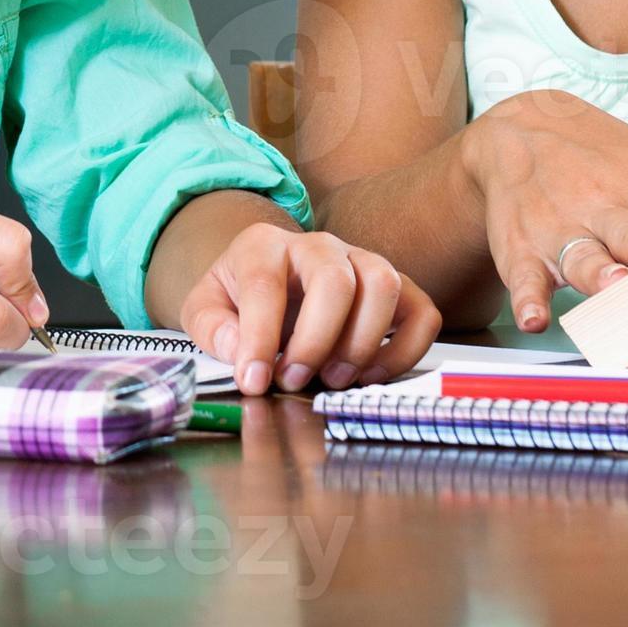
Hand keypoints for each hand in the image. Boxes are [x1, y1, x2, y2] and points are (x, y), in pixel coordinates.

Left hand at [177, 223, 441, 394]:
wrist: (268, 283)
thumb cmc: (237, 300)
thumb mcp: (205, 309)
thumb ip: (212, 328)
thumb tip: (241, 351)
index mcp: (263, 246)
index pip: (265, 284)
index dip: (260, 337)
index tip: (254, 381)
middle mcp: (318, 245)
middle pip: (334, 279)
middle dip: (316, 340)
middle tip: (295, 381)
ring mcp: (362, 262)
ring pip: (384, 285)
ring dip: (361, 343)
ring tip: (333, 379)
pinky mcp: (397, 289)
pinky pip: (422, 312)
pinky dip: (404, 350)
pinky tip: (370, 376)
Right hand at [461, 90, 627, 332]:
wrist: (516, 129)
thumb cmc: (602, 161)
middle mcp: (605, 207)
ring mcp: (562, 229)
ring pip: (584, 256)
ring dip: (599, 272)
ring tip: (613, 285)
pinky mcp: (523, 250)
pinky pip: (525, 278)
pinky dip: (527, 300)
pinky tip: (532, 319)